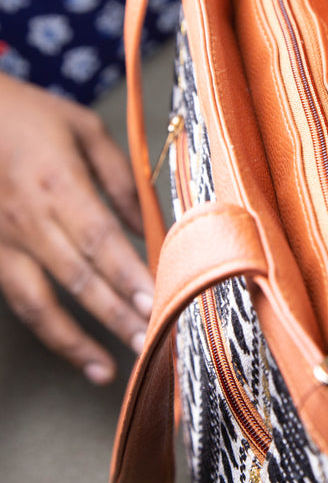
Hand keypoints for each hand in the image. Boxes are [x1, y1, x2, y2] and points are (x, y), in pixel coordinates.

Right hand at [0, 73, 153, 384]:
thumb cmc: (24, 113)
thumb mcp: (81, 128)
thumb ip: (120, 178)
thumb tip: (151, 223)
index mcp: (59, 184)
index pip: (102, 239)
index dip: (128, 274)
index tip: (157, 301)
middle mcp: (29, 220)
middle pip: (78, 277)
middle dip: (116, 315)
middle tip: (150, 345)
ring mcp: (1, 241)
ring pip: (39, 301)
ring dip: (76, 340)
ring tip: (109, 369)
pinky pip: (16, 298)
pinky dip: (45, 327)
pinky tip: (69, 348)